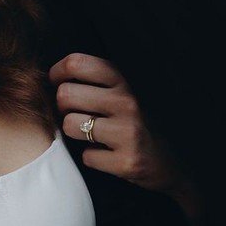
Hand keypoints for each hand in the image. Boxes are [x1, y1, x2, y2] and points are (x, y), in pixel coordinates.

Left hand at [50, 54, 198, 216]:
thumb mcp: (124, 93)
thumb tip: (53, 77)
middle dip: (62, 107)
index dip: (56, 73)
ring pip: (70, 125)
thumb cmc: (136, 123)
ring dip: (75, 134)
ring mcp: (128, 132)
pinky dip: (93, 158)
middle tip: (76, 114)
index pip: (76, 63)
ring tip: (93, 136)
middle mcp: (127, 102)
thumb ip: (96, 82)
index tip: (57, 83)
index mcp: (124, 81)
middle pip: (65, 95)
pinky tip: (109, 155)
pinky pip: (86, 156)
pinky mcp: (126, 162)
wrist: (172, 162)